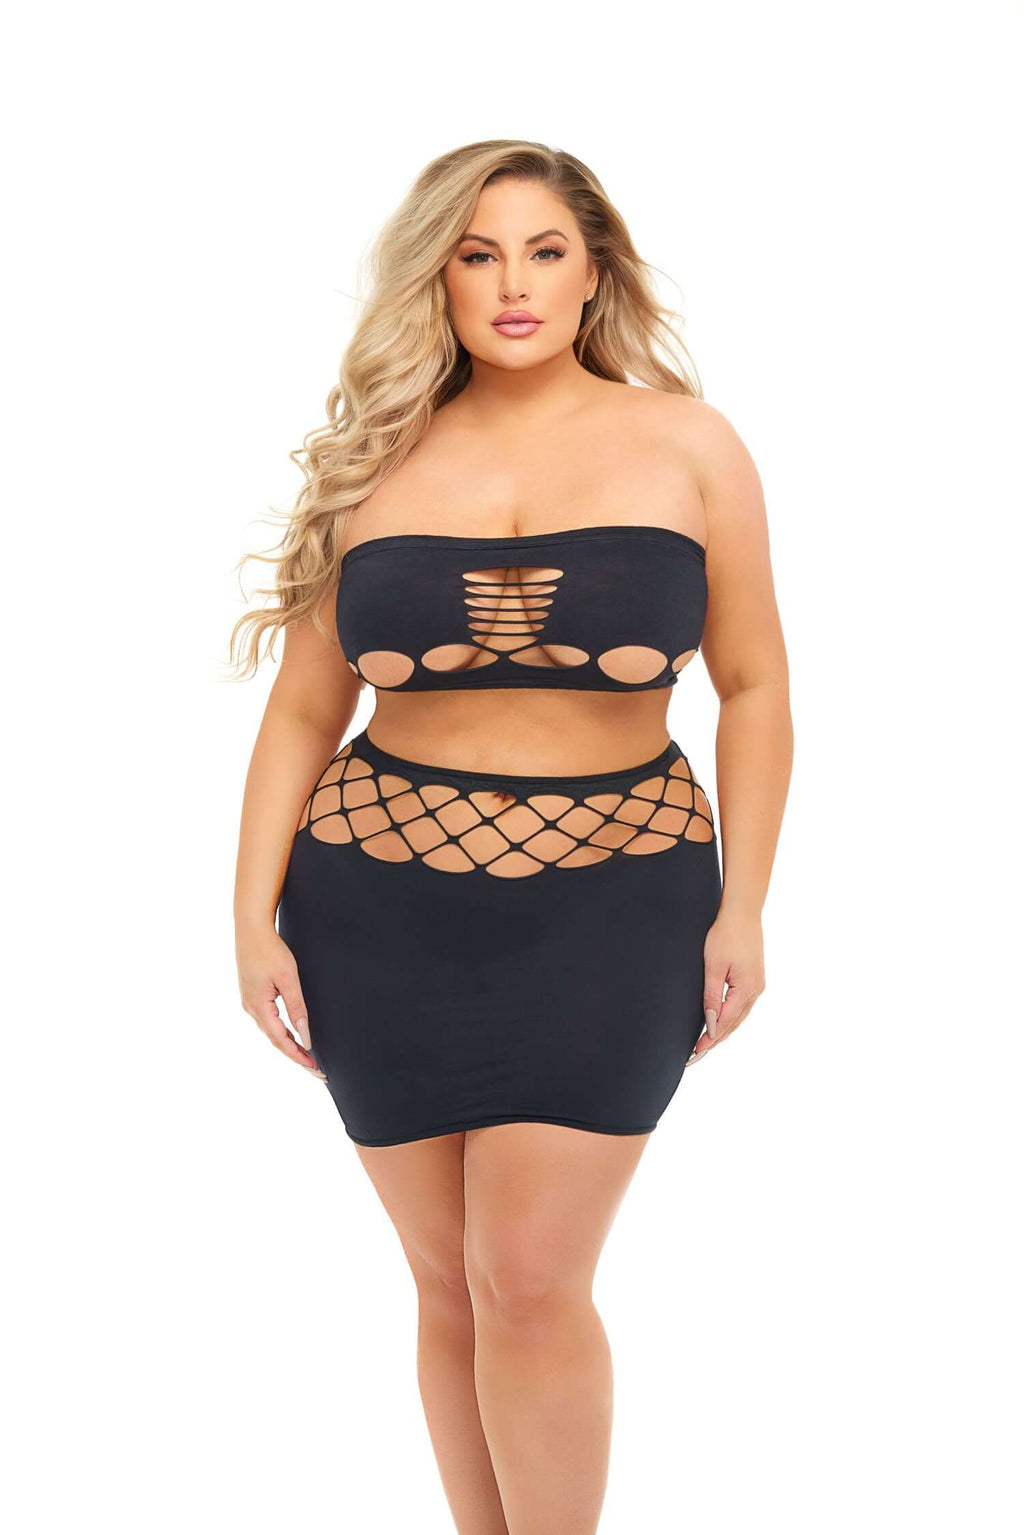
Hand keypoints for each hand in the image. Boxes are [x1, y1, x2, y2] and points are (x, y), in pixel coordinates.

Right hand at [236, 925, 326, 1079]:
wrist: (251, 928)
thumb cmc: (270, 950)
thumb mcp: (288, 979)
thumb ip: (297, 1009)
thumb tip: (305, 1037)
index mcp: (259, 1007)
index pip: (281, 1041)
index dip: (299, 1057)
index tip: (316, 1069)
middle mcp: (251, 1009)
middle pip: (276, 1041)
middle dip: (297, 1056)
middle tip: (318, 1070)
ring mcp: (250, 1002)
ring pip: (272, 1032)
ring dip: (290, 1046)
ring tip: (309, 1058)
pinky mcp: (253, 995)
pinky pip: (269, 1021)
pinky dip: (283, 1032)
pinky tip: (293, 1035)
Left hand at [688, 908, 764, 1063]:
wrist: (742, 913)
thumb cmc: (725, 935)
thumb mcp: (713, 966)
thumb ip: (712, 996)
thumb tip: (710, 1023)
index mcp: (747, 989)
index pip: (725, 1022)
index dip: (709, 1038)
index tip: (695, 1051)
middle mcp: (756, 991)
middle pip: (734, 1023)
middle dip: (715, 1040)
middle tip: (696, 1055)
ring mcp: (757, 985)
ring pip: (739, 1016)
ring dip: (723, 1030)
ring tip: (705, 1045)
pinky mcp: (754, 979)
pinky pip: (741, 1005)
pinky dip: (730, 1017)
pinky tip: (719, 1022)